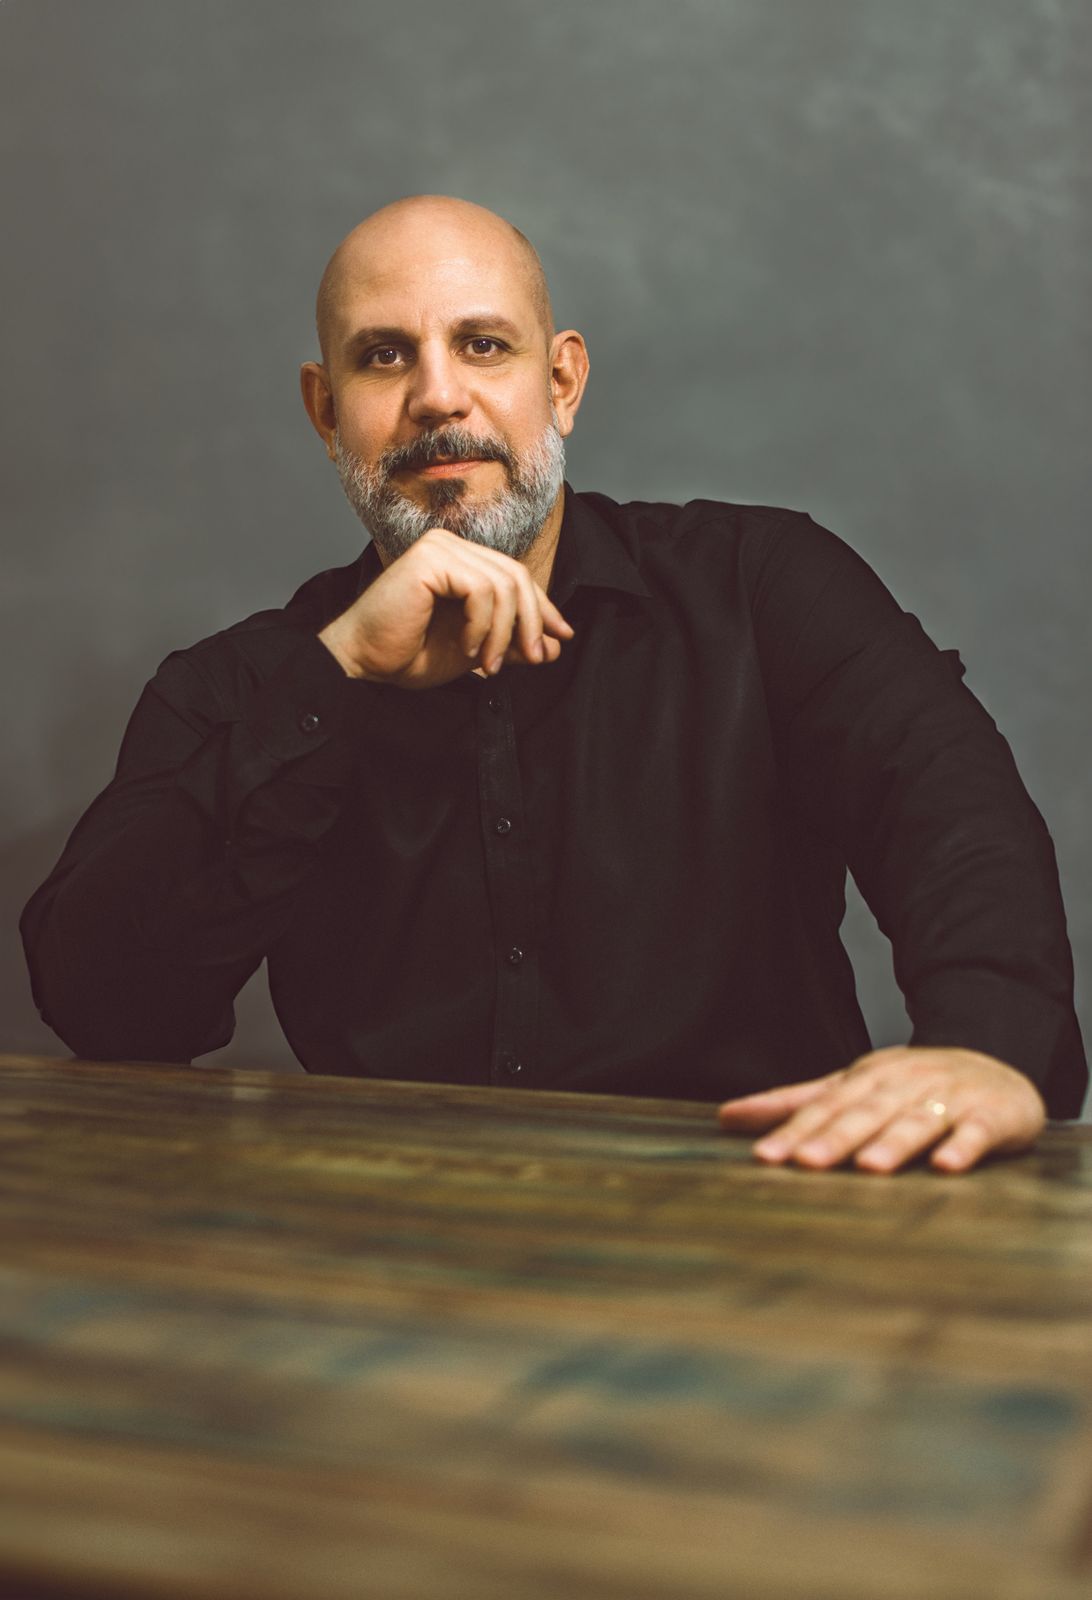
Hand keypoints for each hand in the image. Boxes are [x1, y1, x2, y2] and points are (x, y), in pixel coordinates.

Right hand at [318, 528, 573, 689]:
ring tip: (489, 663)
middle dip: (531, 621)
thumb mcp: (476, 650)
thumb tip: (559, 644)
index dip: (543, 607)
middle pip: (516, 576)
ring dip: (504, 631)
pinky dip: (482, 625)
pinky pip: (481, 589)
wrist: (366, 664)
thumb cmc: (409, 655)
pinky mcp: (430, 557)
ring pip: (504, 584)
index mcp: (460, 560)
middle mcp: (451, 545)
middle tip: (534, 658)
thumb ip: (513, 641)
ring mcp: (440, 547)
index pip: (515, 576)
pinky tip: (466, 648)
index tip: (561, 639)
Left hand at [716, 1046, 1045, 1173]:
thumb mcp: (850, 1088)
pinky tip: (947, 1166)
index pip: (824, 1108)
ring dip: (892, 1144)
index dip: (795, 1132)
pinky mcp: (990, 1116)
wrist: (994, 1069)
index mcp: (865, 1081)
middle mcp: (902, 1086)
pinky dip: (962, 1148)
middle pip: (865, 1115)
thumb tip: (726, 1116)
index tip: (765, 1157)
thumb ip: (792, 1104)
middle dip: (835, 1139)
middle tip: (806, 1163)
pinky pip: (976, 1133)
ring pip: (916, 1122)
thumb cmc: (910, 1086)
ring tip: (870, 1167)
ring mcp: (947, 1099)